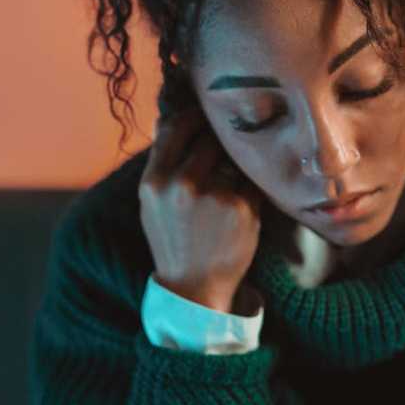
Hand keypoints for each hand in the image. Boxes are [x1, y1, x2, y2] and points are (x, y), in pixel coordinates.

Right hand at [139, 104, 262, 312]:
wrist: (194, 287)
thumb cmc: (173, 239)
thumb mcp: (153, 202)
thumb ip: (161, 163)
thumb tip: (173, 118)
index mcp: (154, 181)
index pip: (176, 126)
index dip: (193, 117)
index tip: (203, 117)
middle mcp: (182, 184)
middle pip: (209, 138)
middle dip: (218, 142)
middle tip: (223, 154)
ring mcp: (215, 195)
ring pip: (234, 158)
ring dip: (235, 164)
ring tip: (228, 185)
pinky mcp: (243, 208)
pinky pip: (251, 180)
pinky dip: (250, 187)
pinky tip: (240, 205)